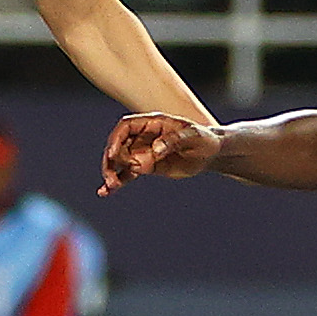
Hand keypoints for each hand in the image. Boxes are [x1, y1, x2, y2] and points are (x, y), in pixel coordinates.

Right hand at [102, 113, 218, 189]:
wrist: (210, 153)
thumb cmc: (203, 139)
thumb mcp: (193, 137)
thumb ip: (174, 140)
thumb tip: (156, 149)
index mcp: (153, 123)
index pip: (126, 127)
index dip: (116, 139)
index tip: (114, 154)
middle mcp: (143, 136)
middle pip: (118, 145)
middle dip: (112, 161)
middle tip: (113, 178)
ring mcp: (143, 151)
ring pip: (120, 161)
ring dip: (112, 172)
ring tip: (110, 187)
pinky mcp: (146, 166)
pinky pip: (128, 173)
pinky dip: (118, 181)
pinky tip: (106, 192)